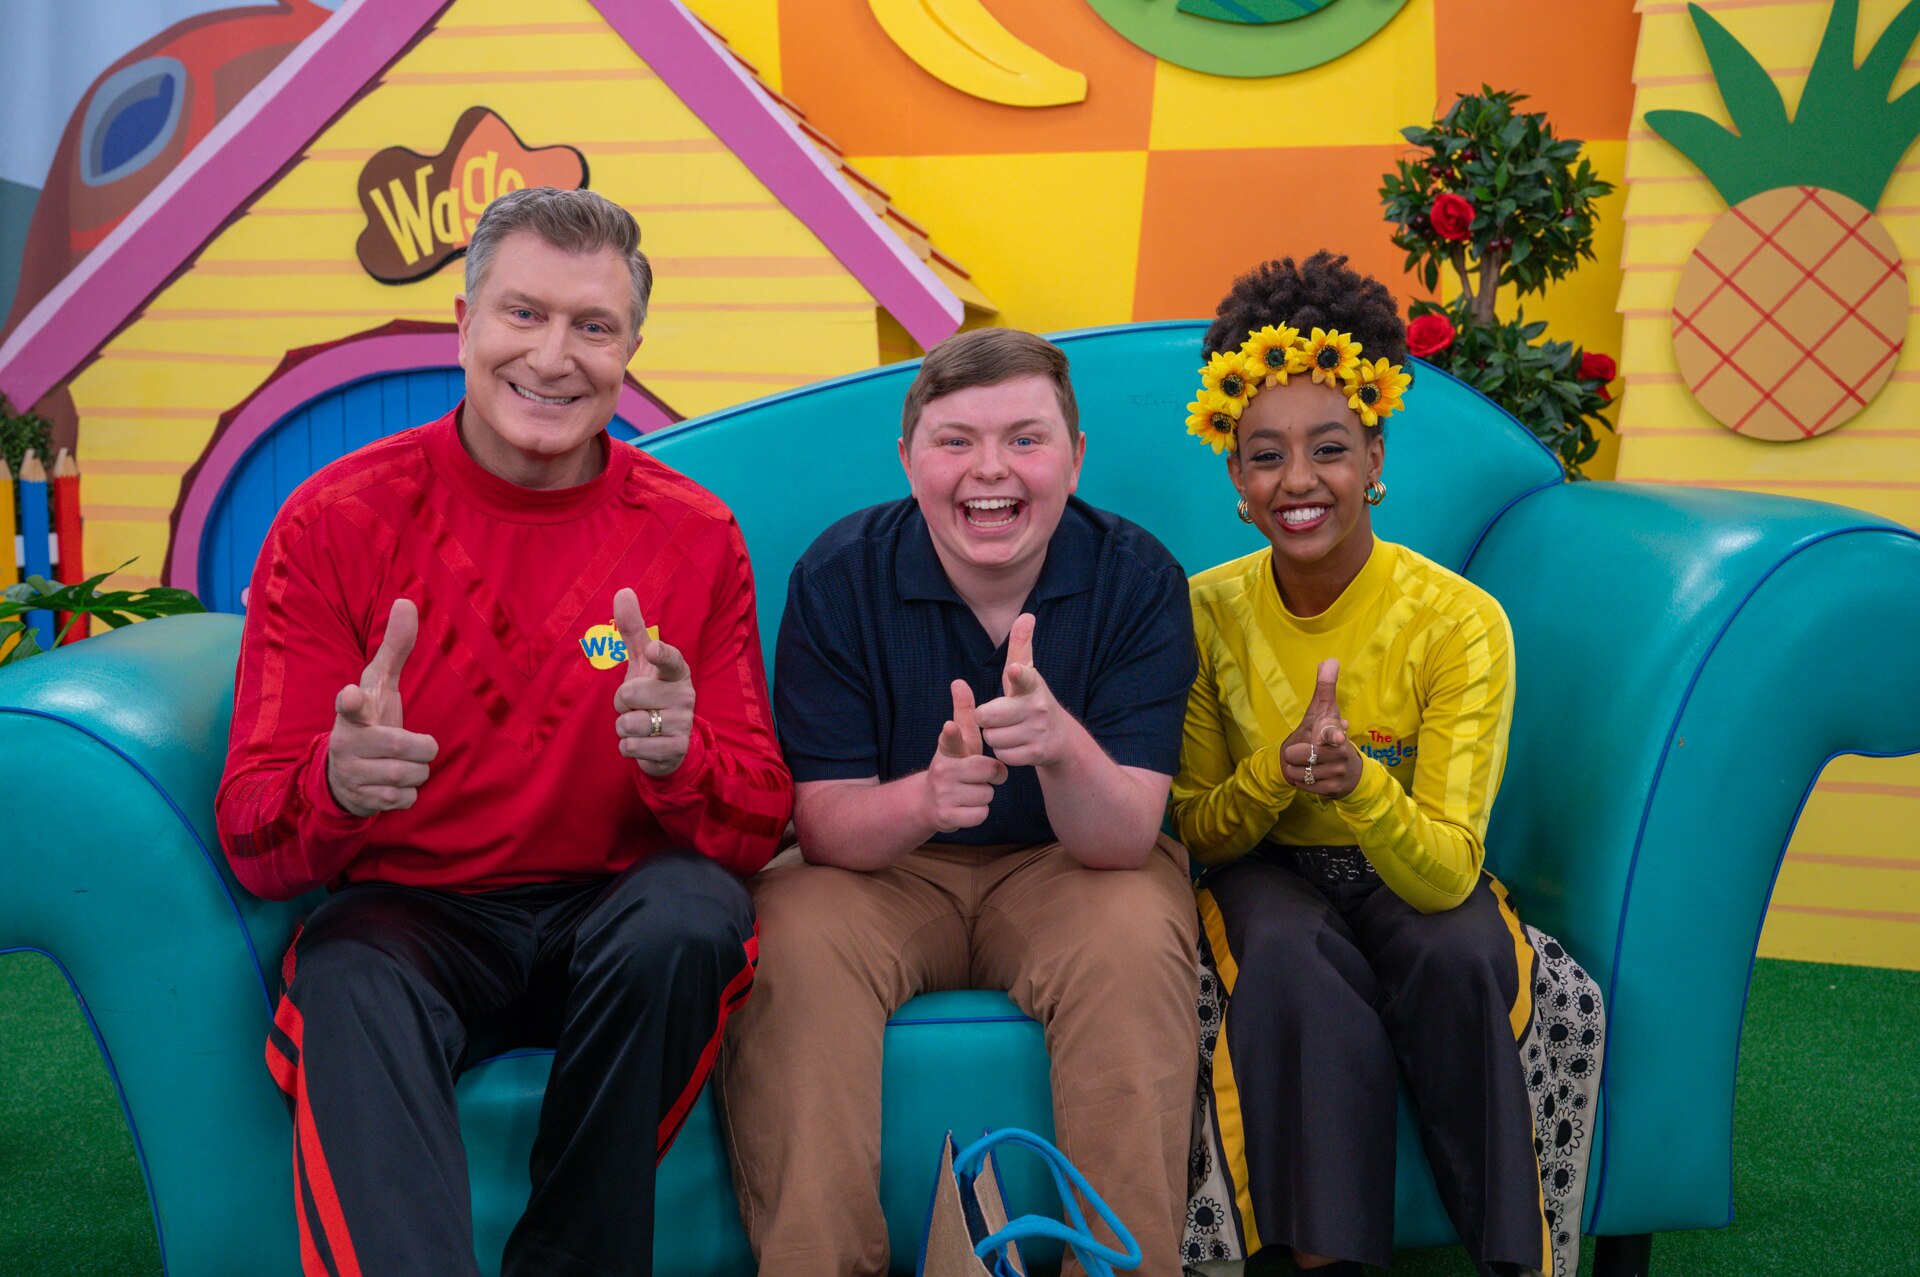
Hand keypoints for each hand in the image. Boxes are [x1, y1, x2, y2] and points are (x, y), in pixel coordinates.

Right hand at [327, 598, 439, 816]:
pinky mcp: (359, 800)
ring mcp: (350, 773)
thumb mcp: (380, 685)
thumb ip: (395, 648)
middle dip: (422, 748)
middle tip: (416, 744)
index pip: (349, 704)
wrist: (341, 775)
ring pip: (408, 776)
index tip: (350, 695)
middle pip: (404, 748)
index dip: (351, 700)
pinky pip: (404, 800)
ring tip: (401, 764)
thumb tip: (407, 601)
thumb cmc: (370, 720)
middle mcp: (346, 742)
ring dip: (416, 771)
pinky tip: (393, 784)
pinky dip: (408, 794)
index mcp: (352, 712)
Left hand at [612, 588, 696, 777]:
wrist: (671, 743)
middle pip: (629, 694)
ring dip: (624, 727)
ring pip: (628, 723)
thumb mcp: (642, 663)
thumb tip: (623, 590)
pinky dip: (629, 747)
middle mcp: (683, 696)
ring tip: (640, 725)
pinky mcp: (674, 750)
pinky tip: (642, 743)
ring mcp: (681, 723)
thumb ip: (633, 629)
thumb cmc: (653, 693)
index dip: (661, 655)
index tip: (653, 649)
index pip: (671, 660)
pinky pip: (632, 747)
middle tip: (636, 705)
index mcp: (676, 672)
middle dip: (621, 703)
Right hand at [922, 679, 1007, 832]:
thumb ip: (963, 713)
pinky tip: (966, 808)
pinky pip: (981, 815)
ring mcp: (943, 795)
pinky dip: (978, 813)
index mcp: (946, 750)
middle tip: (982, 775)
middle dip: (992, 774)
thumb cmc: (954, 766)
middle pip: (987, 770)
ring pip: (987, 794)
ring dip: (984, 795)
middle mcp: (943, 770)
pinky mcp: (946, 817)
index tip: (949, 726)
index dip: (951, 733)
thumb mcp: (960, 741)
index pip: (949, 740)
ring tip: (969, 792)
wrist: (928, 803)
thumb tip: (959, 681)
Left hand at [974, 614, 1073, 768]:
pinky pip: (1003, 756)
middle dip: (986, 719)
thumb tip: (1027, 615)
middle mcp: (1037, 707)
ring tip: (1010, 731)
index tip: (1014, 670)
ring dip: (995, 737)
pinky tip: (1016, 746)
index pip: (1023, 677)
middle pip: (987, 716)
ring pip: (993, 738)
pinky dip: (1005, 753)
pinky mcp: (1037, 754)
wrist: (1060, 737)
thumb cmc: (1032, 700)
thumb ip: (1021, 646)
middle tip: (998, 716)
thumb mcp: (1027, 673)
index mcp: (1031, 685)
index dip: (1017, 674)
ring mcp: (1039, 731)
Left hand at [1279, 658, 1360, 798]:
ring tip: (1303, 763)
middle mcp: (1341, 754)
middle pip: (1306, 756)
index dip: (1334, 733)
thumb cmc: (1329, 737)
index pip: (1336, 734)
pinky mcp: (1332, 790)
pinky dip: (1300, 781)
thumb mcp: (1325, 712)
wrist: (1346, 772)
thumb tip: (1330, 660)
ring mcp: (1338, 773)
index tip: (1337, 734)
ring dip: (1296, 769)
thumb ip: (1325, 688)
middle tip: (1297, 751)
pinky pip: (1305, 786)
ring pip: (1302, 773)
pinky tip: (1307, 775)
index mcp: (1337, 734)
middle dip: (1296, 754)